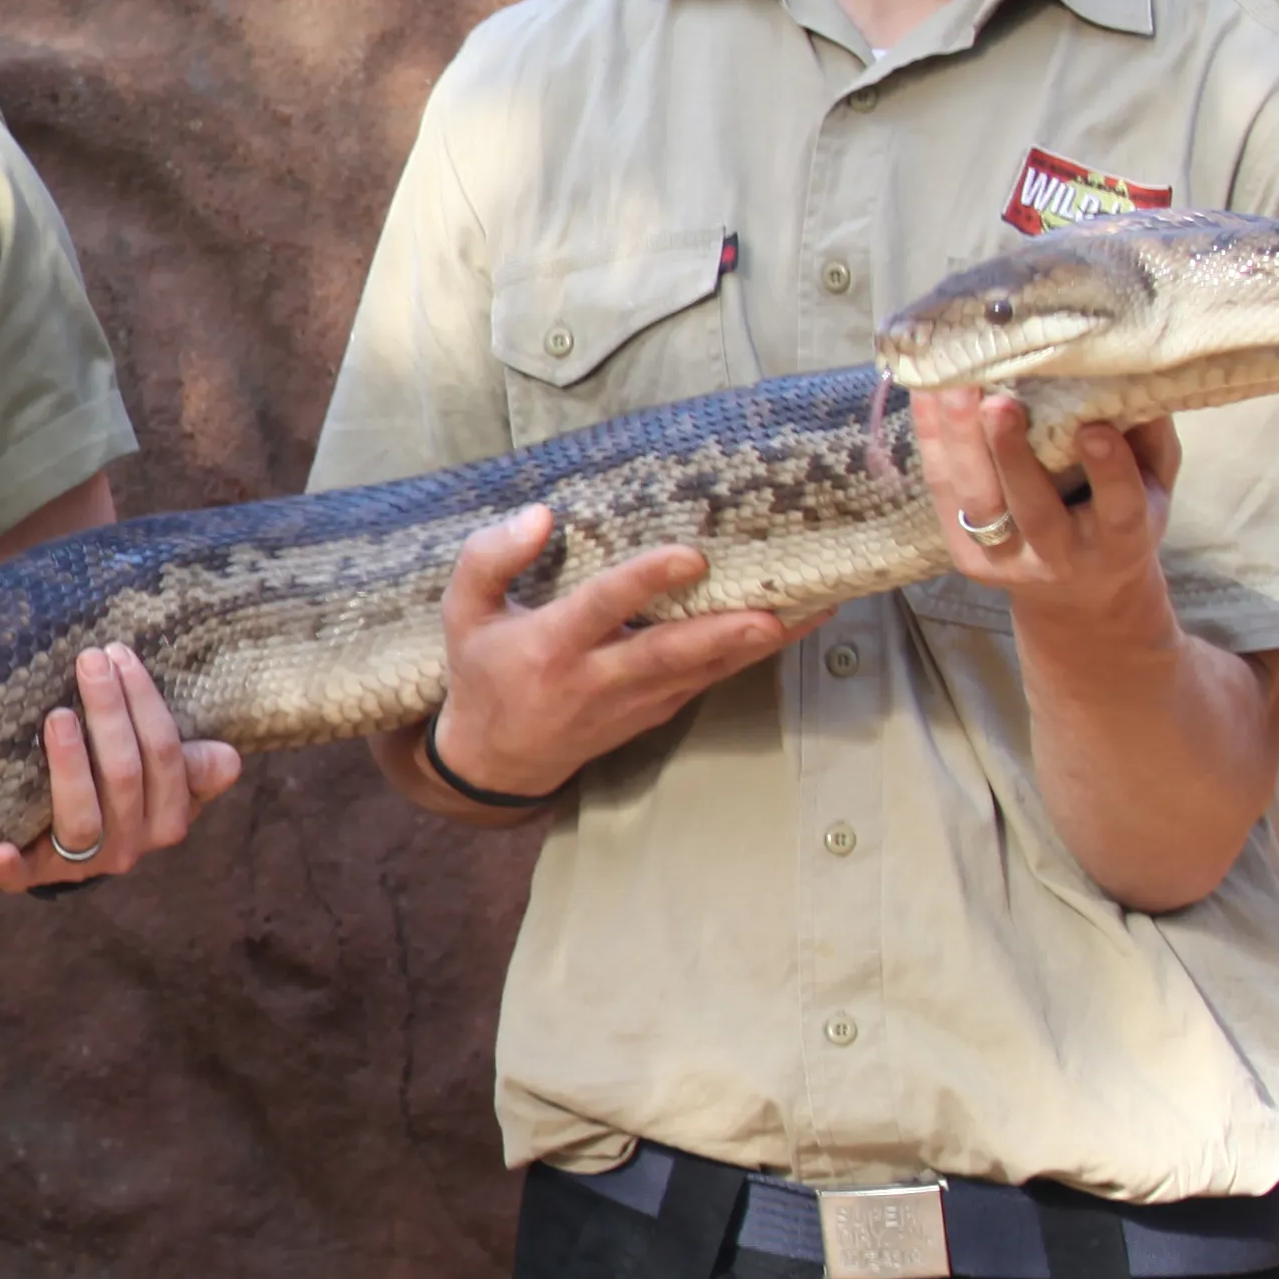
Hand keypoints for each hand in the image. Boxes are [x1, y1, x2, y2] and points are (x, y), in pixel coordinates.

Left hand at [0, 644, 241, 892]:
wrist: (73, 851)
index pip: (165, 755)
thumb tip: (229, 758)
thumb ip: (192, 766)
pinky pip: (23, 876)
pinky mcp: (35, 876)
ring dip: (71, 766)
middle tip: (90, 662)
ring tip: (58, 717)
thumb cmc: (120, 792)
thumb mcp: (162, 777)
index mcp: (168, 818)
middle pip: (124, 776)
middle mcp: (131, 845)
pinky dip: (10, 867)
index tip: (120, 656)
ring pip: (83, 819)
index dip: (145, 703)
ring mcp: (82, 863)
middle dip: (108, 713)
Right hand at [426, 505, 810, 807]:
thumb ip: (489, 559)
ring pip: (705, 670)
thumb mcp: (461, 614)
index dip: (646, 582)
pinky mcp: (659, 710)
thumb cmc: (484, 674)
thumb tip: (540, 515)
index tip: (690, 556)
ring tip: (817, 608)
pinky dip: (752, 654)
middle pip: (670, 653)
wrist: (498, 763)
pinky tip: (794, 625)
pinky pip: (711, 679)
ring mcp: (636, 700)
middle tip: (773, 611)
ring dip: (761, 643)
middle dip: (723, 632)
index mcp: (551, 645)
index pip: (602, 608)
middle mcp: (599, 676)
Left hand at [914, 390, 1179, 625]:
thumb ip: (1150, 439)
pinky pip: (944, 495)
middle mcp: (1062, 556)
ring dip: (958, 441)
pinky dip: (932, 443)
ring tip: (950, 386)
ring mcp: (1007, 561)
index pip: (1119, 505)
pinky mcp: (966, 557)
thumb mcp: (1156, 486)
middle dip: (1011, 454)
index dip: (1108, 469)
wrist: (1080, 597)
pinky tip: (925, 396)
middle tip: (997, 403)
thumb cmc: (1120, 520)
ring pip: (977, 501)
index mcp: (1122, 540)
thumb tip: (1132, 371)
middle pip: (1033, 508)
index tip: (1094, 428)